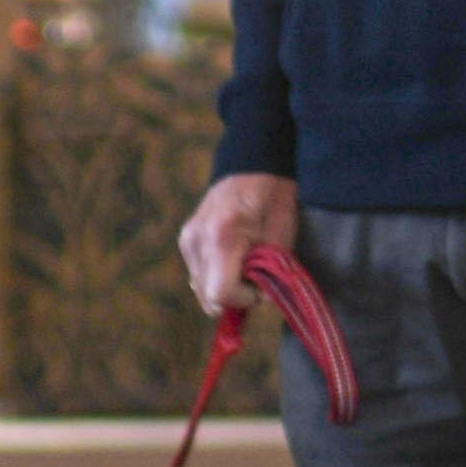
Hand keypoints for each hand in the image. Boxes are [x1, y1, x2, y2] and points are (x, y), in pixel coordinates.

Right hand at [179, 172, 300, 316]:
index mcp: (221, 237)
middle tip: (254, 277)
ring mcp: (187, 240)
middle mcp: (196, 240)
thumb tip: (260, 299)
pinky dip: (216, 276)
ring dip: (224, 288)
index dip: (245, 299)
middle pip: (207, 297)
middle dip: (235, 296)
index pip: (221, 294)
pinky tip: (231, 260)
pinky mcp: (185, 240)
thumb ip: (268, 273)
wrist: (253, 167)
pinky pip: (198, 275)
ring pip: (201, 290)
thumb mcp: (280, 237)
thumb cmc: (273, 199)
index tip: (261, 286)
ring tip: (244, 266)